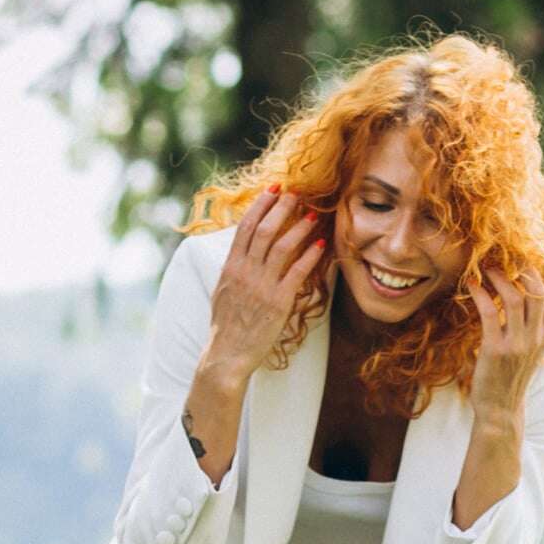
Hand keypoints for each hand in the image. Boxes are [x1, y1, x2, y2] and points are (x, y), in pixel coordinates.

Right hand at [205, 186, 326, 372]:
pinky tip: (321, 245)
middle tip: (297, 193)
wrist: (227, 354)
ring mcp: (261, 286)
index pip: (245, 227)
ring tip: (312, 215)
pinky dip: (310, 256)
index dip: (261, 204)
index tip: (273, 189)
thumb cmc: (226, 326)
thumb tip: (242, 252)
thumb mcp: (222, 291)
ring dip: (299, 227)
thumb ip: (233, 269)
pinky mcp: (278, 302)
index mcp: (230, 267)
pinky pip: (297, 273)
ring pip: (282, 246)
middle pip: (264, 230)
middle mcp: (245, 272)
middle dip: (282, 208)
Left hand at [462, 255, 543, 421]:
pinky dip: (480, 295)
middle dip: (525, 265)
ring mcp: (517, 343)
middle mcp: (536, 336)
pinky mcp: (496, 350)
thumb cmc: (508, 378)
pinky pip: (489, 314)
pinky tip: (471, 285)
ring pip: (516, 297)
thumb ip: (529, 326)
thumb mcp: (527, 350)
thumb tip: (526, 300)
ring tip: (485, 266)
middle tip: (506, 251)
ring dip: (499, 277)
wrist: (500, 410)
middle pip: (538, 289)